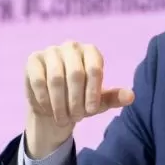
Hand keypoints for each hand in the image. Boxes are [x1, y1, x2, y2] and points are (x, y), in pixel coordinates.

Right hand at [24, 41, 134, 157]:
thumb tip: (130, 96)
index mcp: (91, 52)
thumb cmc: (80, 101)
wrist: (53, 107)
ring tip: (64, 118)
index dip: (92, 92)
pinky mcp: (34, 60)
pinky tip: (49, 109)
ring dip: (60, 103)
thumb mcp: (98, 102)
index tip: (90, 111)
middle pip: (75, 73)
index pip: (95, 69)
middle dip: (76, 100)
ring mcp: (51, 51)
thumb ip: (115, 97)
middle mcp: (71, 46)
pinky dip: (45, 99)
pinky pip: (38, 80)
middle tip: (76, 117)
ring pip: (56, 78)